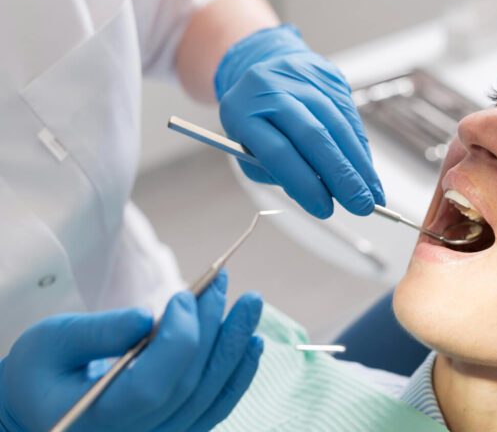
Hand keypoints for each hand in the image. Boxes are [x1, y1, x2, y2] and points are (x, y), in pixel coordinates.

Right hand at [0, 271, 262, 431]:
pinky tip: (253, 342)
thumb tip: (150, 317)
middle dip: (212, 327)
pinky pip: (215, 407)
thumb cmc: (42, 371)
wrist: (41, 406)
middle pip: (188, 384)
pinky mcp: (175, 431)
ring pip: (209, 397)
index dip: (179, 338)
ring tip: (251, 303)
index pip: (153, 385)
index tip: (185, 294)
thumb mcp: (52, 342)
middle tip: (222, 281)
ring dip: (235, 346)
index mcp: (96, 419)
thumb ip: (98, 332)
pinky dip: (238, 374)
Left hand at [215, 24, 385, 218]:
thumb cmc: (256, 120)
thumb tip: (321, 192)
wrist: (265, 67)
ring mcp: (302, 80)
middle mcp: (271, 91)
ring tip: (372, 194)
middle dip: (341, 175)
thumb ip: (278, 174)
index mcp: (241, 112)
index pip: (277, 152)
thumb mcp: (250, 150)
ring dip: (359, 164)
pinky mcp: (328, 77)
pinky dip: (361, 148)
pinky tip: (368, 171)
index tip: (324, 209)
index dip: (304, 183)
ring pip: (337, 125)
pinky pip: (350, 116)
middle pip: (313, 136)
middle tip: (360, 205)